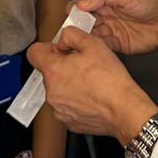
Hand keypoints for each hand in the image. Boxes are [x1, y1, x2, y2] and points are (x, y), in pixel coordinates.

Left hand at [27, 27, 157, 144]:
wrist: (124, 110)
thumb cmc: (111, 80)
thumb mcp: (93, 43)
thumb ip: (72, 35)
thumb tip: (63, 39)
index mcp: (53, 71)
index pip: (33, 53)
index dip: (46, 48)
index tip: (59, 50)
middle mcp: (51, 92)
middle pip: (49, 72)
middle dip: (63, 67)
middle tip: (84, 65)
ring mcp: (59, 110)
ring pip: (58, 89)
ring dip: (69, 84)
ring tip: (91, 82)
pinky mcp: (68, 122)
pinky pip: (67, 106)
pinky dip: (76, 101)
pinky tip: (92, 96)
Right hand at [72, 0, 157, 53]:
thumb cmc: (153, 2)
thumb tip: (81, 2)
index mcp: (106, 1)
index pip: (82, 5)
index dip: (75, 10)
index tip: (71, 15)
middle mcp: (106, 16)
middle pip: (83, 22)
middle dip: (76, 26)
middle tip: (70, 31)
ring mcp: (112, 31)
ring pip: (91, 35)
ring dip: (85, 38)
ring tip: (78, 41)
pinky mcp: (119, 45)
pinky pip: (103, 47)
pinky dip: (96, 47)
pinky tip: (92, 47)